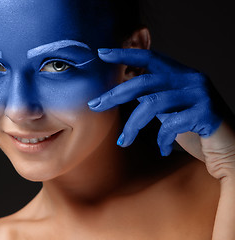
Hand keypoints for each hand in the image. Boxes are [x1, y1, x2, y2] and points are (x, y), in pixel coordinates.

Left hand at [88, 48, 234, 239]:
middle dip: (116, 94)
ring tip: (124, 141)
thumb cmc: (196, 128)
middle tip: (96, 105)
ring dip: (133, 125)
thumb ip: (154, 97)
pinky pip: (172, 125)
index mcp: (181, 75)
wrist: (230, 148)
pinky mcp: (207, 113)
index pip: (150, 57)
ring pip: (153, 104)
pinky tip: (162, 150)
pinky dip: (161, 140)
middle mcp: (191, 79)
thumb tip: (122, 93)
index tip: (102, 53)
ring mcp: (200, 95)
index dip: (125, 54)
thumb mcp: (171, 108)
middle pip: (144, 81)